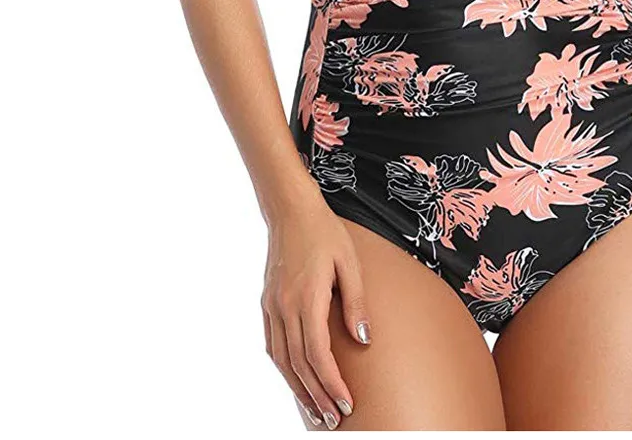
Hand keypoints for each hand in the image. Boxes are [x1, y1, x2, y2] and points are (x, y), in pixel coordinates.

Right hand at [261, 192, 370, 428]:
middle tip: (333, 421)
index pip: (317, 353)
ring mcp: (272, 307)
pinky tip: (296, 382)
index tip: (346, 403)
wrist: (291, 212)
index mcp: (307, 297)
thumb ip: (356, 302)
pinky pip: (273, 346)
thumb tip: (364, 339)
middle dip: (316, 396)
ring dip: (298, 389)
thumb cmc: (325, 233)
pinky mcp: (267, 304)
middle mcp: (285, 307)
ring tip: (316, 412)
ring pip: (282, 360)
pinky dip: (284, 369)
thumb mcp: (349, 263)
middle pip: (299, 364)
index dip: (331, 383)